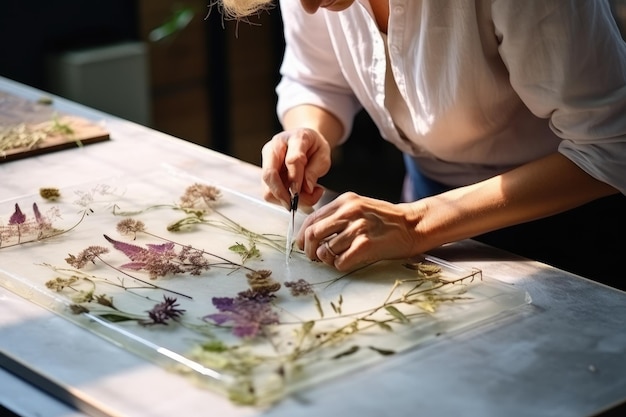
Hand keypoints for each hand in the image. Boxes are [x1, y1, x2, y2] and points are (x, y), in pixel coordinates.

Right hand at [261, 128, 331, 209]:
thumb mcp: (323, 156)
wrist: (305, 142)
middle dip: (282, 194)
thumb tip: (307, 188)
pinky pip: (269, 192)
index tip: (306, 191)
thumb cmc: (314, 148)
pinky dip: (282, 199)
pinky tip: (296, 195)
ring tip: (302, 198)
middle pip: (269, 174)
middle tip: (295, 205)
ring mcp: (267, 160)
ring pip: (267, 187)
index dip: (297, 179)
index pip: (292, 160)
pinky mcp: (265, 172)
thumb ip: (315, 171)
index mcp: (295, 138)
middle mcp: (276, 147)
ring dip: (283, 199)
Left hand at [297, 192, 420, 269]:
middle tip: (314, 257)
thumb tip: (312, 233)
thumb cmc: (385, 220)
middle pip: (313, 234)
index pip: (312, 218)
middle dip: (309, 250)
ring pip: (325, 251)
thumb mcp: (359, 207)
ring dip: (326, 260)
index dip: (302, 235)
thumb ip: (337, 215)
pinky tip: (348, 261)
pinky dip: (339, 265)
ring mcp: (358, 228)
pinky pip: (340, 262)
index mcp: (345, 201)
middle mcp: (350, 212)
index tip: (303, 245)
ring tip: (335, 259)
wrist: (413, 225)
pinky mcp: (366, 246)